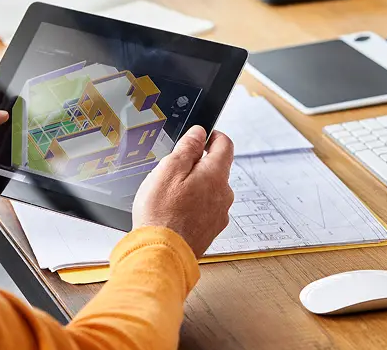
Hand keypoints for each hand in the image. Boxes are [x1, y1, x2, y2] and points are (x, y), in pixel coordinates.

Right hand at [132, 126, 234, 257]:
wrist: (161, 253)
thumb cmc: (161, 213)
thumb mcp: (169, 169)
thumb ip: (187, 147)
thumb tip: (199, 132)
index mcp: (216, 175)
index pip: (225, 144)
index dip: (213, 136)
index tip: (201, 136)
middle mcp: (224, 194)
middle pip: (216, 169)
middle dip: (198, 165)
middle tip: (174, 171)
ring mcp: (220, 214)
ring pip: (210, 191)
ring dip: (195, 188)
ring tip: (170, 197)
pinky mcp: (211, 230)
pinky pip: (206, 210)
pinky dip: (193, 207)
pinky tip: (175, 213)